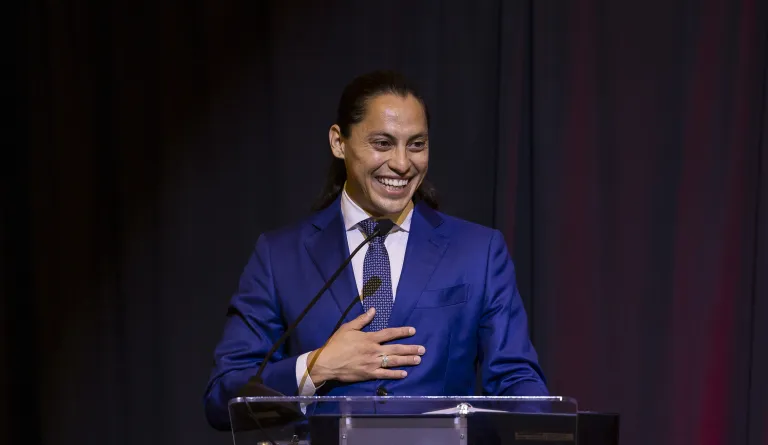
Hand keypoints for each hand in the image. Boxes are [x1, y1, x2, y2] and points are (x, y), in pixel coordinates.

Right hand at [306, 308, 425, 384]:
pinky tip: (404, 373)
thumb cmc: (336, 344)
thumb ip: (362, 320)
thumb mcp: (348, 328)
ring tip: (418, 360)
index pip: (389, 333)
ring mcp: (372, 363)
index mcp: (369, 338)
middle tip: (422, 349)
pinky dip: (395, 374)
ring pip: (393, 361)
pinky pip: (385, 375)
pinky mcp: (369, 374)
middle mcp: (374, 350)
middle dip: (410, 349)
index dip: (402, 331)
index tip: (413, 330)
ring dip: (407, 360)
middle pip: (396, 349)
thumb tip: (373, 310)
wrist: (327, 362)